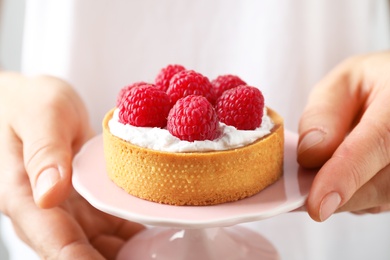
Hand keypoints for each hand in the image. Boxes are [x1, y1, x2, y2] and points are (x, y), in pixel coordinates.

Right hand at [0, 72, 143, 258]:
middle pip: (82, 254)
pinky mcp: (91, 205)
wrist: (35, 105)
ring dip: (130, 253)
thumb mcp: (41, 116)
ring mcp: (72, 212)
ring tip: (165, 252)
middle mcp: (50, 214)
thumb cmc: (30, 104)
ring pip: (101, 246)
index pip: (57, 245)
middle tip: (158, 258)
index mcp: (27, 198)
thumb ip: (44, 152)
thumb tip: (48, 194)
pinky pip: (114, 228)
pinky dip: (136, 235)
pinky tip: (160, 235)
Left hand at [297, 51, 389, 221]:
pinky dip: (358, 195)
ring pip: (384, 197)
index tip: (316, 204)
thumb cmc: (373, 84)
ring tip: (325, 175)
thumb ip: (324, 114)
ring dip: (347, 196)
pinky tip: (346, 177)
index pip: (377, 143)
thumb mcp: (344, 83)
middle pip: (382, 182)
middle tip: (304, 193)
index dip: (344, 176)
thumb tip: (309, 156)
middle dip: (338, 193)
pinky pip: (385, 199)